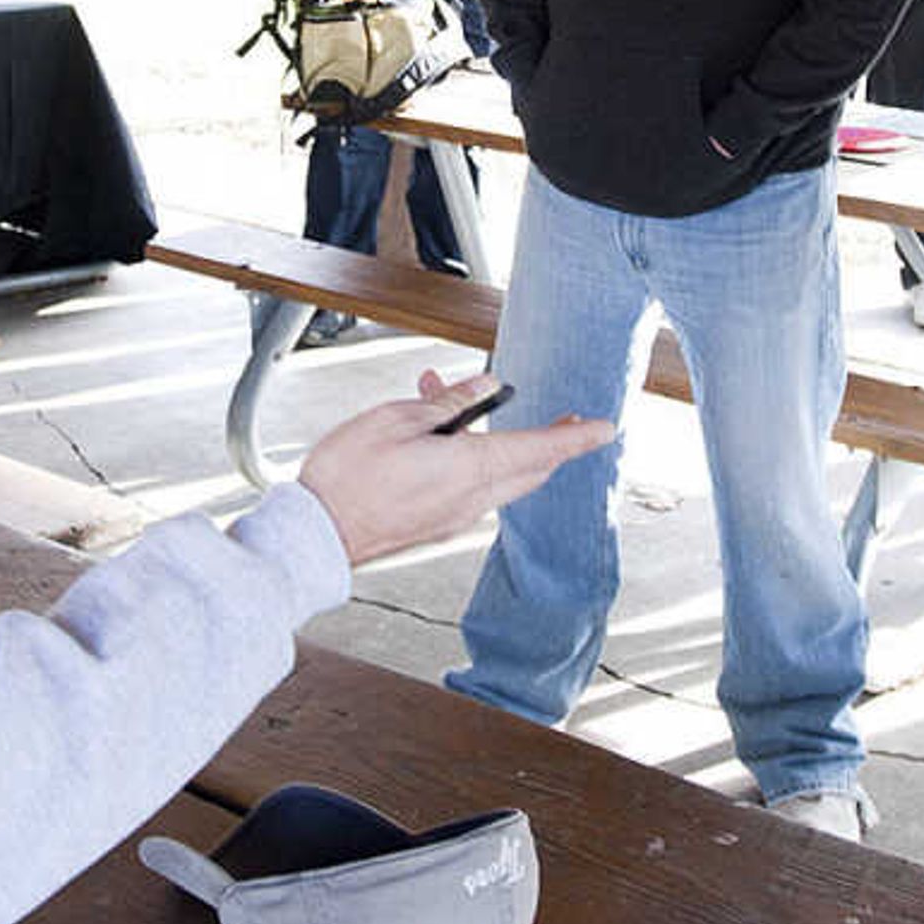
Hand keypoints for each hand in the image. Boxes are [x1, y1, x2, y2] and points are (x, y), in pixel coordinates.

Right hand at [297, 369, 615, 566]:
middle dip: (550, 442)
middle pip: (529, 467)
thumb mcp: (397, 419)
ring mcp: (456, 516)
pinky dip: (468, 458)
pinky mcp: (438, 523)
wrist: (317, 535)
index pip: (541, 450)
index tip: (607, 429)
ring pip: (500, 476)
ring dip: (493, 440)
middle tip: (567, 421)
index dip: (577, 439)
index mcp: (470, 468)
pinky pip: (471, 487)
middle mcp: (472, 498)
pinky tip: (436, 436)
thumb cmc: (348, 478)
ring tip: (452, 401)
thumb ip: (448, 403)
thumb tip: (484, 389)